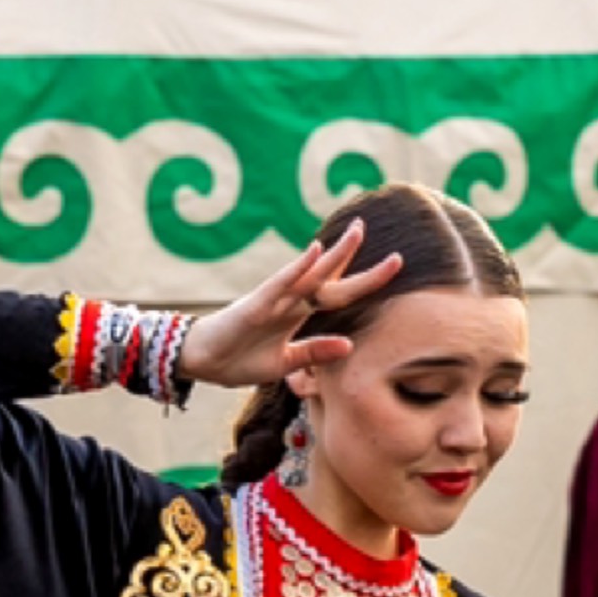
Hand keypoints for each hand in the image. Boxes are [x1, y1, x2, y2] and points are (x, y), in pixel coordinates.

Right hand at [178, 220, 402, 396]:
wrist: (203, 363)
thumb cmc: (241, 359)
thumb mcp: (286, 363)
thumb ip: (315, 352)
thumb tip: (350, 346)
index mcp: (300, 313)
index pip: (339, 293)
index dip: (366, 281)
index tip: (393, 266)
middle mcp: (291, 300)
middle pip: (332, 277)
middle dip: (359, 261)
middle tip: (393, 249)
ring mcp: (275, 299)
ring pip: (311, 272)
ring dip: (335, 254)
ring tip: (358, 233)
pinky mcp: (257, 304)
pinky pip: (281, 282)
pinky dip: (298, 267)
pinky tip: (316, 251)